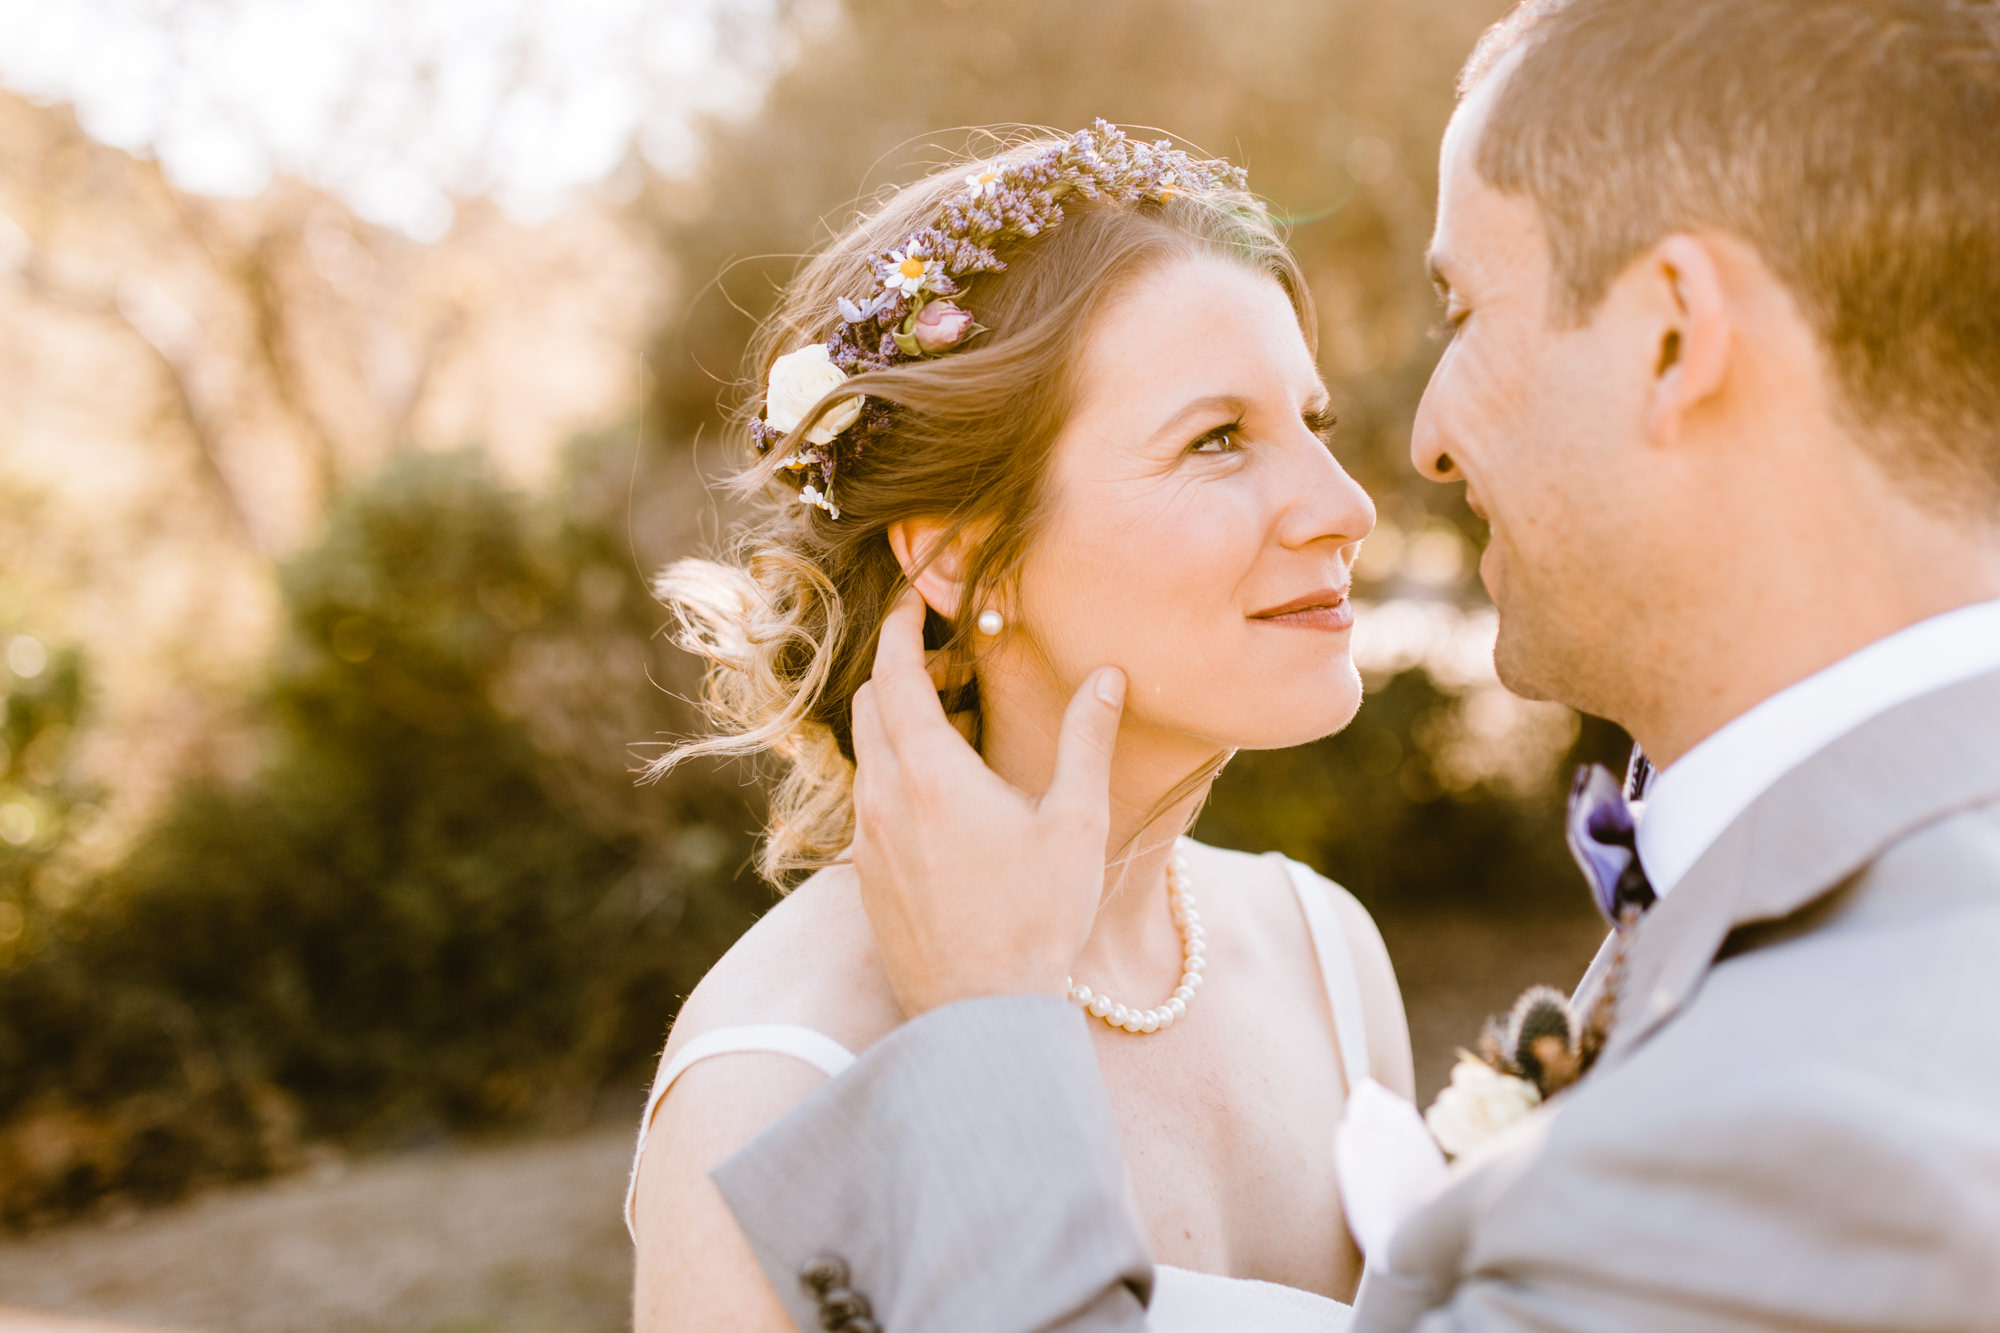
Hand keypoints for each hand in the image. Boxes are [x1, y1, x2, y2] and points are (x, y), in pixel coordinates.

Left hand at [849, 589, 1125, 1015]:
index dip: (899, 628)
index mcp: (929, 774)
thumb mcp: (1076, 823)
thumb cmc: (1036, 920)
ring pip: (866, 756)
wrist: (980, 1015)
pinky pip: (869, 802)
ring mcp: (867, 841)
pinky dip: (894, 774)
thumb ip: (1087, 740)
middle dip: (898, 672)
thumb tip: (1108, 675)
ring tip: (952, 726)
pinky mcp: (865, 878)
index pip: (894, 675)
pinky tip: (942, 797)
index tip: (912, 598)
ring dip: (896, 726)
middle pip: (869, 708)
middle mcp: (883, 800)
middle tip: (945, 661)